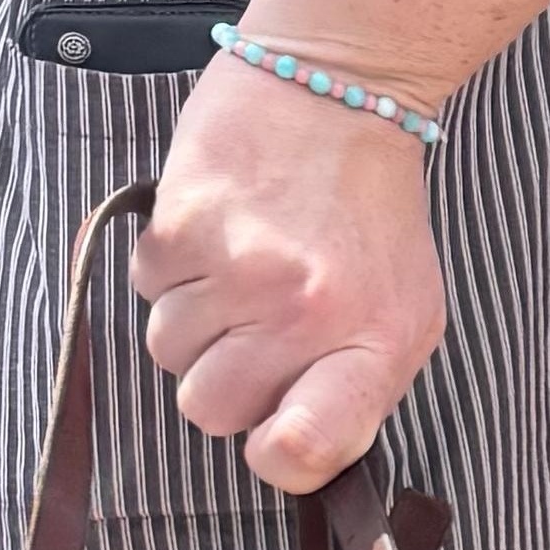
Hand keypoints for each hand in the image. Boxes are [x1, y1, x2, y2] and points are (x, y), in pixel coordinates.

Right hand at [134, 54, 447, 495]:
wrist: (337, 91)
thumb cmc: (372, 218)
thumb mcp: (404, 314)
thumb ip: (355, 390)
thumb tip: (293, 452)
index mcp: (373, 346)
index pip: (304, 451)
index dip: (278, 457)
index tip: (278, 436)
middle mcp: (305, 313)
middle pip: (210, 410)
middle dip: (225, 378)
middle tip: (259, 326)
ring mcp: (239, 267)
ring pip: (168, 352)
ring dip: (194, 321)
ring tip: (241, 269)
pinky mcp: (183, 221)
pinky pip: (145, 288)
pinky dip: (171, 270)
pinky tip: (217, 233)